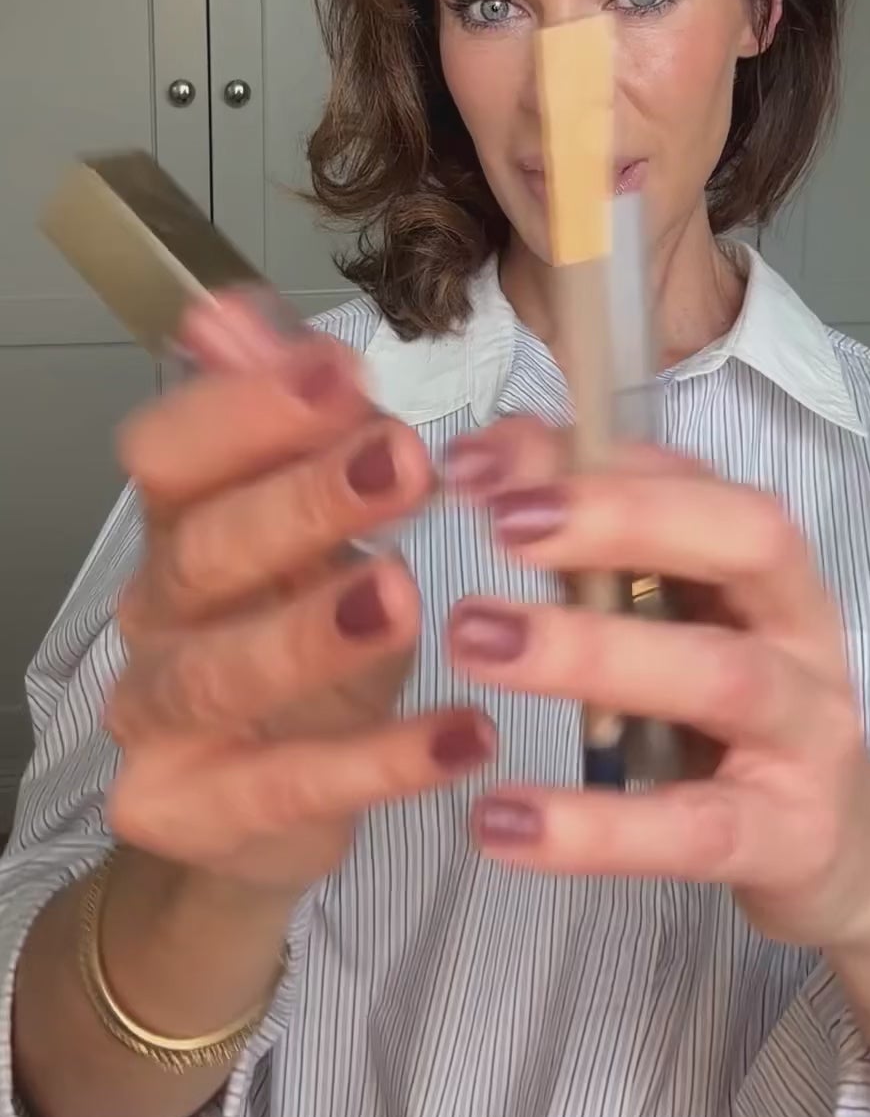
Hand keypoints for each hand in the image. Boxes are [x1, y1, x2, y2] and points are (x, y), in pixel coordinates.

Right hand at [105, 293, 493, 892]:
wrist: (261, 802)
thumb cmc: (306, 628)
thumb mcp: (319, 516)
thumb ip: (294, 414)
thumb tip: (230, 307)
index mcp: (182, 522)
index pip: (169, 451)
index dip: (245, 408)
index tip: (343, 372)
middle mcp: (157, 614)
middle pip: (203, 549)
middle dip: (303, 501)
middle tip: (405, 462)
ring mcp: (165, 718)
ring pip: (222, 672)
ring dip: (314, 633)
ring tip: (408, 599)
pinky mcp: (202, 809)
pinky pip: (288, 787)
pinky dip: (380, 763)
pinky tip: (465, 736)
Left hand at [446, 417, 869, 951]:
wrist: (841, 854)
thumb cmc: (733, 720)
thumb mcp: (675, 626)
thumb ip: (597, 555)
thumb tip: (495, 466)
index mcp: (769, 567)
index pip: (697, 478)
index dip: (593, 460)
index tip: (482, 460)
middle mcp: (802, 631)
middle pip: (744, 543)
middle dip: (622, 519)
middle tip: (500, 523)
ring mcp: (807, 733)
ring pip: (718, 676)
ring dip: (592, 651)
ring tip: (476, 640)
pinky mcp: (787, 837)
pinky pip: (691, 830)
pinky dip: (594, 828)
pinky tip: (498, 820)